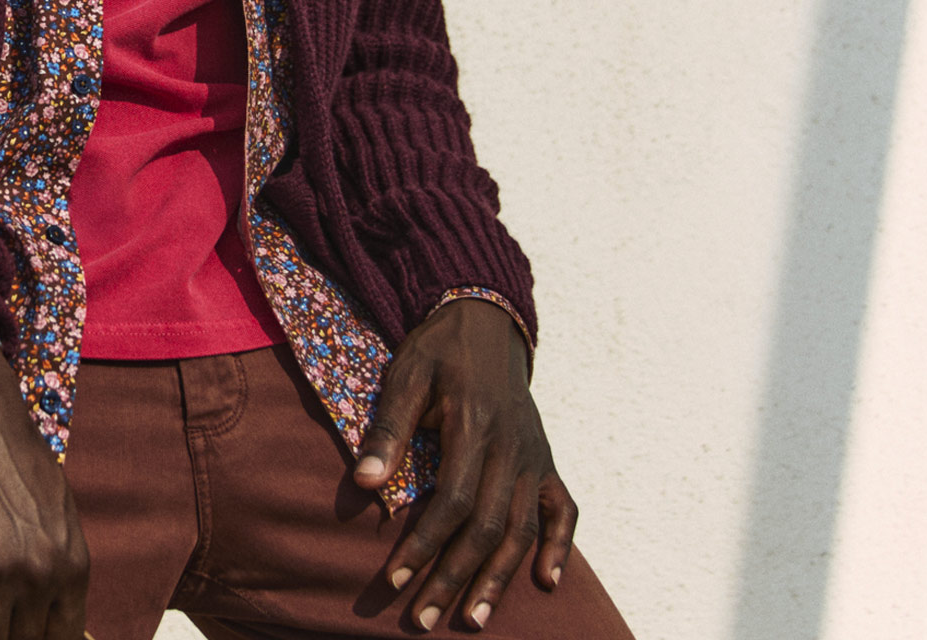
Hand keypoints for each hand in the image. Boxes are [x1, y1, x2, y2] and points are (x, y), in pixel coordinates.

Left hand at [352, 298, 575, 631]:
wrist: (486, 317)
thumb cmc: (438, 349)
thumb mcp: (406, 374)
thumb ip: (389, 427)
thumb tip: (364, 483)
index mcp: (475, 426)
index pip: (452, 502)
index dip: (424, 544)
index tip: (394, 579)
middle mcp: (512, 447)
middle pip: (487, 527)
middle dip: (454, 577)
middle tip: (423, 619)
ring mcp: (534, 455)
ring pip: (522, 529)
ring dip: (498, 578)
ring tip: (472, 618)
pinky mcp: (546, 458)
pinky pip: (563, 509)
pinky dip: (559, 546)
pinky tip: (547, 582)